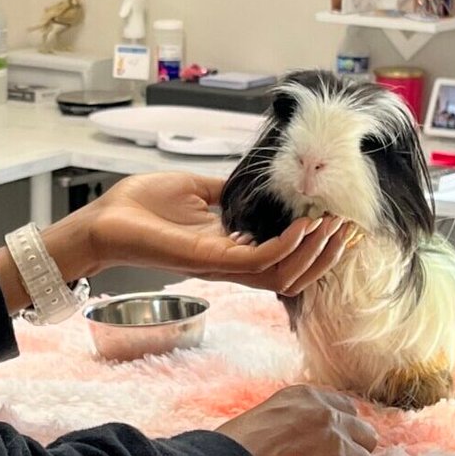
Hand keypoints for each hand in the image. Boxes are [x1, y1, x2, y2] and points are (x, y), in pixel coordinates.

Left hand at [44, 172, 353, 294]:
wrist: (105, 218)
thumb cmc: (140, 206)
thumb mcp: (195, 191)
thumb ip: (227, 193)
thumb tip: (252, 181)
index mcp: (230, 249)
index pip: (285, 259)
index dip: (317, 247)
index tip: (340, 224)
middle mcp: (231, 264)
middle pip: (294, 274)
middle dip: (326, 254)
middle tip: (349, 229)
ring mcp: (222, 265)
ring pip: (284, 273)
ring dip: (314, 252)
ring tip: (334, 226)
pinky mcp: (209, 260)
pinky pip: (259, 263)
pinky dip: (287, 246)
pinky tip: (303, 227)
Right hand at [218, 385, 379, 455]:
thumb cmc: (235, 450)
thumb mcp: (266, 415)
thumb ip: (295, 418)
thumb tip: (307, 434)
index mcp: (307, 397)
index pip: (345, 408)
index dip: (340, 429)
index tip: (331, 444)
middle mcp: (328, 415)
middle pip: (364, 433)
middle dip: (353, 450)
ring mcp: (339, 445)